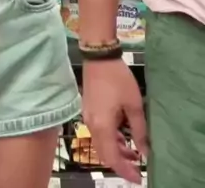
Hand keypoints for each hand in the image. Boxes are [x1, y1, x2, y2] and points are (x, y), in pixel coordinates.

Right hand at [83, 60, 147, 183]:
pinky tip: (122, 137)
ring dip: (116, 151)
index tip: (138, 177)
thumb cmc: (118, 79)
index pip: (112, 157)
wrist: (99, 57)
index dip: (124, 170)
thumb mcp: (133, 104)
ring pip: (100, 144)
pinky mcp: (88, 110)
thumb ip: (139, 130)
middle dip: (120, 163)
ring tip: (133, 153)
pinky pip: (98, 133)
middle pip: (104, 153)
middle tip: (137, 168)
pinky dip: (110, 140)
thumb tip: (145, 151)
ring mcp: (88, 118)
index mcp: (102, 126)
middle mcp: (92, 126)